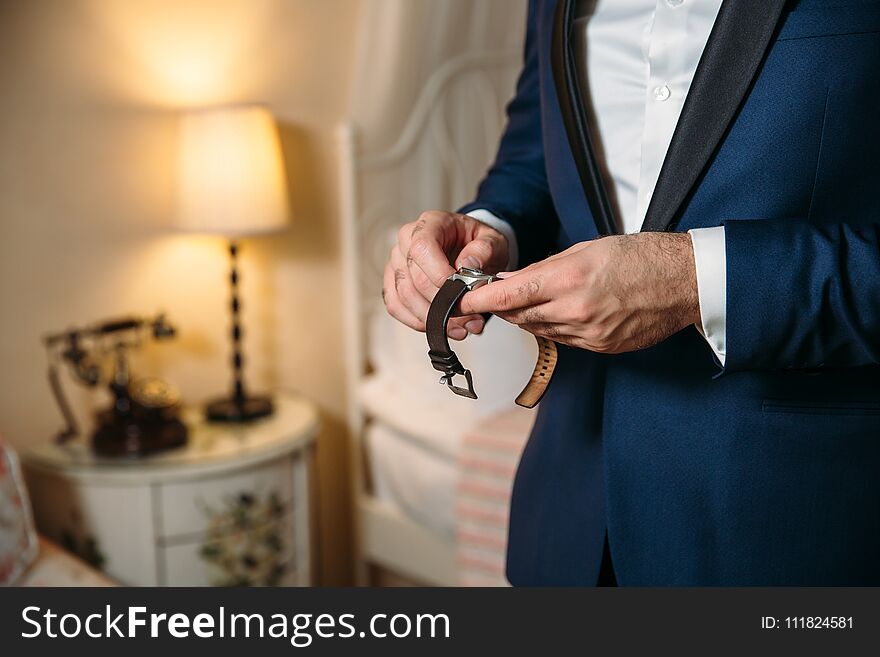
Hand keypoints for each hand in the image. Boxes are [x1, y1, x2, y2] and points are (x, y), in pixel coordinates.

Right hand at [383, 211, 508, 339]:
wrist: (469, 250)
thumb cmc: (477, 243)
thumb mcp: (492, 240)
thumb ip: (484, 250)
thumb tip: (467, 265)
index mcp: (430, 224)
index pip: (422, 249)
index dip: (438, 275)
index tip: (461, 293)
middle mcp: (406, 240)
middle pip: (413, 279)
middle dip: (442, 305)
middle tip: (470, 320)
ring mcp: (396, 262)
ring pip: (404, 296)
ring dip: (433, 318)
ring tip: (462, 328)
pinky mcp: (394, 282)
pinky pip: (396, 306)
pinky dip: (417, 321)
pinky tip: (441, 327)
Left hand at [459, 232, 699, 352]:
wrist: (684, 283)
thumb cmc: (640, 256)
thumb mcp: (587, 249)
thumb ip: (546, 268)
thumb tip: (513, 280)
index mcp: (571, 280)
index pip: (511, 294)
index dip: (481, 299)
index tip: (461, 299)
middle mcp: (576, 311)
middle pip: (520, 315)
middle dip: (502, 306)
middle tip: (489, 296)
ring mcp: (589, 334)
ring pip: (539, 329)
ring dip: (527, 316)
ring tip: (526, 300)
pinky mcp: (601, 348)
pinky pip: (563, 339)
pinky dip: (553, 326)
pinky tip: (558, 312)